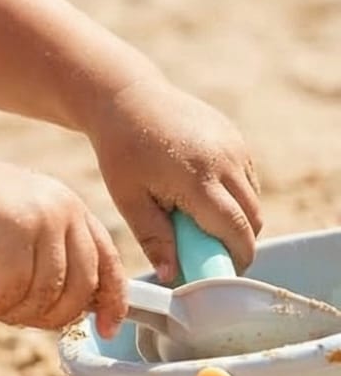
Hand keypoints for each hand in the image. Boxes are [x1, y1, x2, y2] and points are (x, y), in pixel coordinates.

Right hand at [0, 156, 126, 333]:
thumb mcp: (22, 227)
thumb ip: (51, 256)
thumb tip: (80, 308)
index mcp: (72, 208)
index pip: (108, 262)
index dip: (113, 301)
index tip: (107, 330)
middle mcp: (64, 210)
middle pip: (80, 287)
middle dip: (51, 316)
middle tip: (16, 319)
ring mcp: (41, 220)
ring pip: (45, 294)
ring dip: (14, 313)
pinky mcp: (13, 234)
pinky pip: (14, 290)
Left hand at [88, 76, 261, 281]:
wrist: (126, 99)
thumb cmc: (121, 151)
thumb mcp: (128, 198)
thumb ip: (153, 238)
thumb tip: (172, 276)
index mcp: (197, 179)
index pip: (236, 230)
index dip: (235, 258)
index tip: (221, 275)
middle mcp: (225, 161)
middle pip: (253, 218)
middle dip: (237, 242)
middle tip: (206, 253)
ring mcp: (235, 146)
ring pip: (253, 199)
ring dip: (237, 217)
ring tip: (196, 219)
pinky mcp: (236, 137)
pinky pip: (248, 178)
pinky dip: (234, 195)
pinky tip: (201, 193)